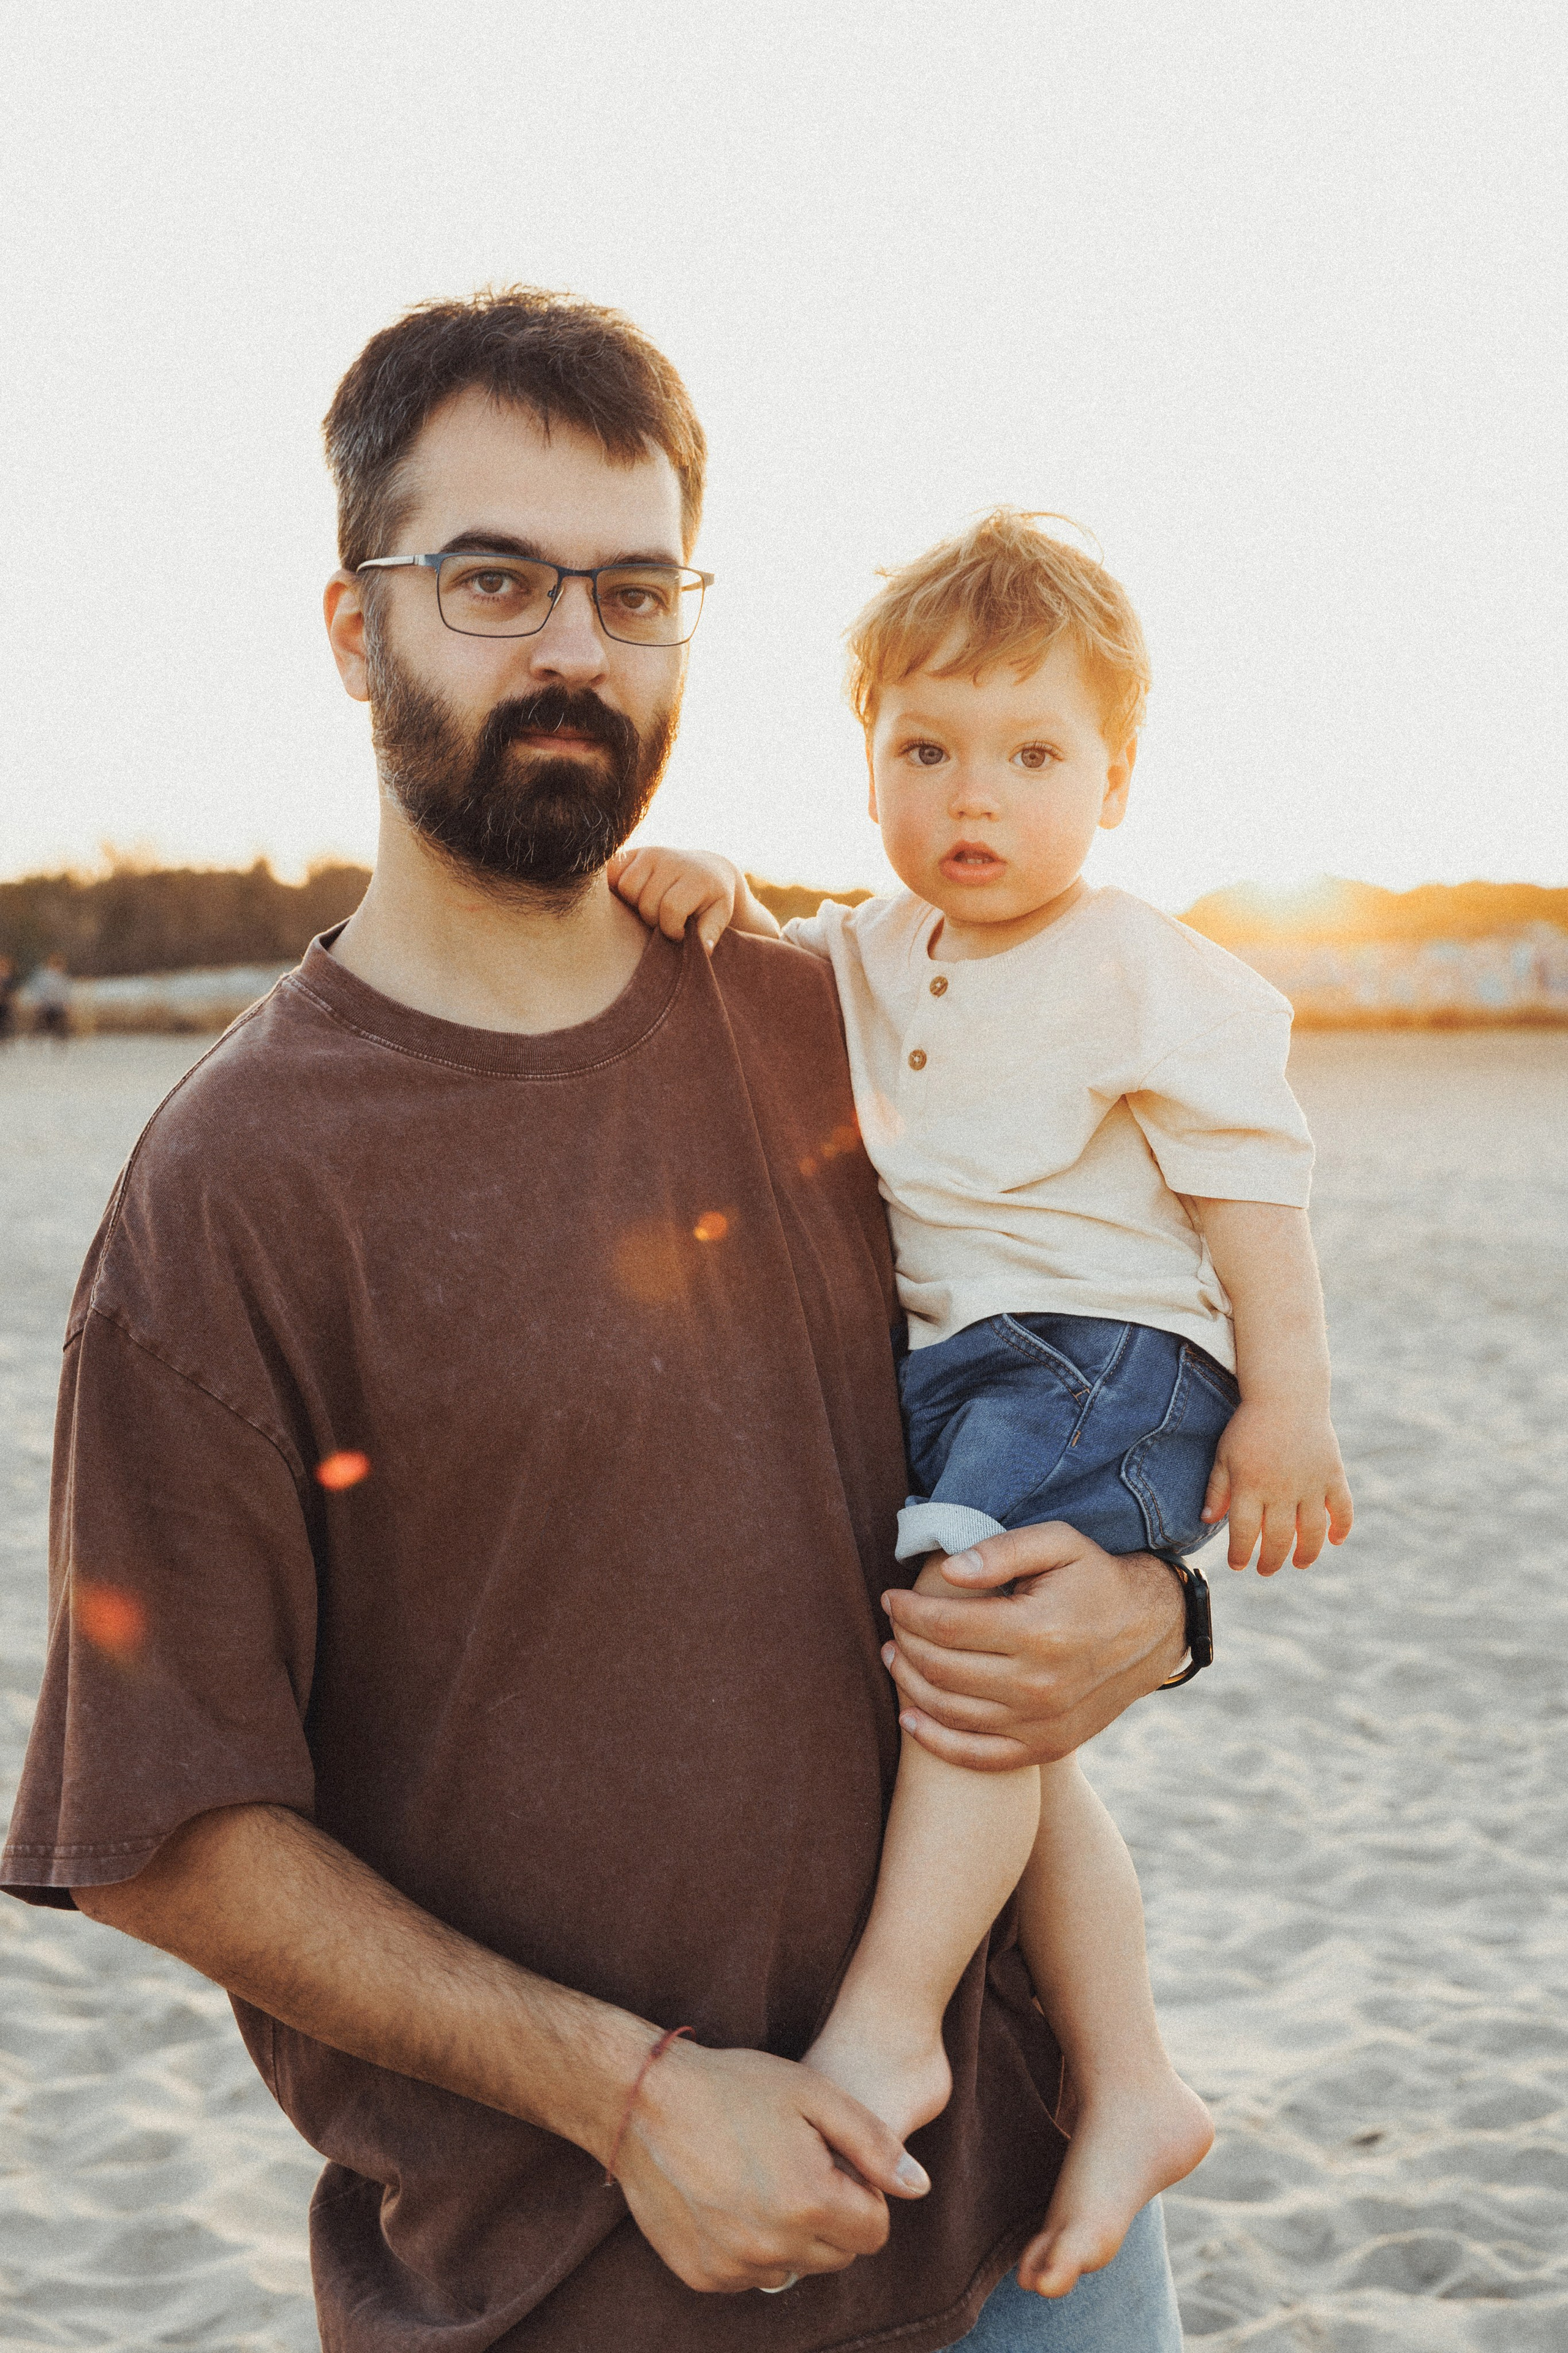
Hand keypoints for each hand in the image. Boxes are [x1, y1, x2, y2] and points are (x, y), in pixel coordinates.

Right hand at [607, 846, 741, 952]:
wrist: (707, 868)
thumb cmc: (711, 899)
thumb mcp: (720, 915)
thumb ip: (710, 932)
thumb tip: (703, 951)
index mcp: (696, 878)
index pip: (671, 908)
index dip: (671, 929)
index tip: (680, 933)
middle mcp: (672, 861)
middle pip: (645, 901)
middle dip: (653, 919)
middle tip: (664, 920)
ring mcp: (651, 854)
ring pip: (625, 886)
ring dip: (634, 904)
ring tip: (650, 907)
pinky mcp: (634, 852)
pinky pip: (612, 871)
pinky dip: (616, 886)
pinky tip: (632, 896)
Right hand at [614, 2040, 929, 2293]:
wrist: (643, 2103)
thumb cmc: (734, 2088)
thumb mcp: (814, 2094)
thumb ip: (874, 2144)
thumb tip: (919, 2187)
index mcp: (809, 2201)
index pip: (874, 2231)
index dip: (864, 2195)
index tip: (835, 2164)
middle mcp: (774, 2247)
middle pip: (838, 2256)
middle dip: (833, 2217)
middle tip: (800, 2167)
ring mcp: (734, 2266)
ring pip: (795, 2268)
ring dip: (793, 2236)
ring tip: (764, 2180)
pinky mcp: (702, 2274)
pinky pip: (750, 2275)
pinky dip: (752, 2247)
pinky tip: (733, 2200)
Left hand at [881, 1524, 1187, 1770]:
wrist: (1152, 1631)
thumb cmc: (1096, 1578)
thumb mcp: (1059, 1543)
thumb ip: (1002, 1550)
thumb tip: (949, 1572)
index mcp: (1037, 1631)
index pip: (945, 1626)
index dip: (906, 1611)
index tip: (890, 1597)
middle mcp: (1038, 1684)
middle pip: (940, 1669)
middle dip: (903, 1644)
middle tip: (891, 1625)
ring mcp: (1042, 1722)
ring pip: (951, 1711)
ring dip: (909, 1685)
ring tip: (894, 1658)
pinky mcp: (1047, 1746)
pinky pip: (979, 1757)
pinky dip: (936, 1742)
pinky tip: (910, 1718)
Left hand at [1201, 1400, 1352, 1573]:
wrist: (1286, 1394)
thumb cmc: (1250, 1426)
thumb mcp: (1225, 1455)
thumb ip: (1217, 1489)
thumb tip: (1207, 1521)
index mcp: (1251, 1485)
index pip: (1245, 1533)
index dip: (1241, 1555)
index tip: (1238, 1565)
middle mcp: (1282, 1489)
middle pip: (1279, 1539)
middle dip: (1271, 1561)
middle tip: (1266, 1570)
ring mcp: (1311, 1483)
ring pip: (1312, 1532)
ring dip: (1307, 1554)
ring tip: (1299, 1564)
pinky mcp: (1333, 1475)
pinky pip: (1343, 1509)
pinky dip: (1342, 1528)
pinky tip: (1335, 1540)